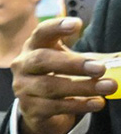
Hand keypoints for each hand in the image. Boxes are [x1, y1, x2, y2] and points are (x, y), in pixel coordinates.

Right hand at [12, 17, 115, 133]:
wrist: (41, 110)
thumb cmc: (61, 77)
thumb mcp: (78, 64)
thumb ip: (98, 60)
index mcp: (34, 47)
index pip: (41, 33)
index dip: (56, 27)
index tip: (77, 24)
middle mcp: (23, 65)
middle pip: (42, 60)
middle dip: (73, 64)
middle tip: (100, 68)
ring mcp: (23, 88)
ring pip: (50, 86)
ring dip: (83, 87)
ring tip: (109, 87)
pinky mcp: (29, 109)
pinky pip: (54, 107)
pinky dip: (79, 105)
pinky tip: (98, 103)